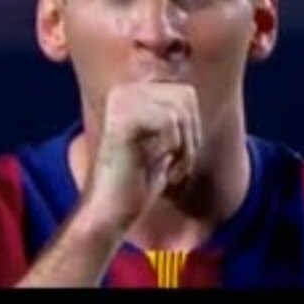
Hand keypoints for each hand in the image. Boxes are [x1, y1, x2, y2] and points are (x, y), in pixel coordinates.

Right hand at [82, 82, 202, 230]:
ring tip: (171, 169)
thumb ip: (174, 116)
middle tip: (176, 165)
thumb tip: (188, 90)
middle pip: (186, 96)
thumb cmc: (138, 183)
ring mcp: (120, 103)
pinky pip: (169, 120)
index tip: (176, 156)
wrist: (110, 213)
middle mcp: (123, 91)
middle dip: (191, 135)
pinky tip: (164, 170)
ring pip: (179, 110)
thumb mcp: (164, 142)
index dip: (192, 128)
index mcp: (130, 93)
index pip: (186, 93)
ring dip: (185, 147)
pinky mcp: (122, 118)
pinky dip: (177, 149)